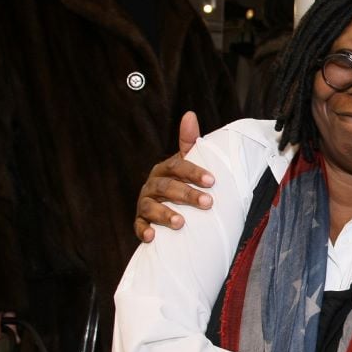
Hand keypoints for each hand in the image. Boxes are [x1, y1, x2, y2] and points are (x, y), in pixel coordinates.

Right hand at [134, 111, 215, 242]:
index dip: (194, 173)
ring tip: (181, 222)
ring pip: (150, 207)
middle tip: (208, 203)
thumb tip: (190, 114)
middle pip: (166, 187)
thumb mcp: (187, 163)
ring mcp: (145, 203)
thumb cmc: (182, 181)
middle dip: (187, 195)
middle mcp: (152, 184)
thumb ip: (190, 142)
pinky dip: (144, 231)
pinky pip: (139, 226)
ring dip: (165, 214)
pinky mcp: (141, 221)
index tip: (212, 180)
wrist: (169, 204)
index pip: (178, 167)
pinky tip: (152, 237)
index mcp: (165, 169)